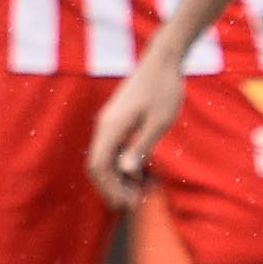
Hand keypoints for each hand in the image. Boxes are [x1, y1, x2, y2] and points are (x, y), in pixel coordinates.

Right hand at [87, 56, 186, 208]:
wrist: (162, 60)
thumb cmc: (164, 89)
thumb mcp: (158, 122)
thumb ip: (141, 147)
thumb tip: (125, 172)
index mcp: (111, 127)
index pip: (98, 166)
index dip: (109, 188)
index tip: (127, 203)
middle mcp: (105, 126)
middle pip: (99, 165)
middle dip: (113, 187)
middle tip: (135, 203)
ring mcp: (110, 122)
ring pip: (106, 158)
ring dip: (120, 177)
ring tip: (141, 191)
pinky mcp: (118, 120)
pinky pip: (114, 148)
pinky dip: (124, 163)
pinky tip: (142, 173)